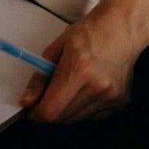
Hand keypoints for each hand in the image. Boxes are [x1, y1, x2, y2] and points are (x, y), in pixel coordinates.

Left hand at [18, 0, 148, 123]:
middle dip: (50, 109)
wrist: (121, 28)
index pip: (51, 109)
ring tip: (70, 84)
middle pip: (62, 117)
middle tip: (48, 93)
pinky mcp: (119, 103)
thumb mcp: (58, 47)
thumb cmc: (90, 32)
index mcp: (79, 67)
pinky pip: (91, 117)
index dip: (36, 113)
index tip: (31, 109)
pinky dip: (82, 108)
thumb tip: (27, 100)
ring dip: (66, 109)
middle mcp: (97, 85)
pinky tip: (85, 88)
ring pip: (76, 119)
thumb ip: (40, 76)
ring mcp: (110, 96)